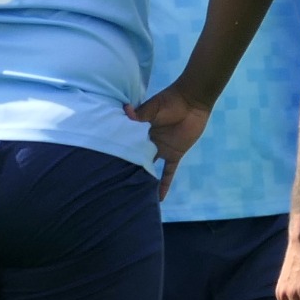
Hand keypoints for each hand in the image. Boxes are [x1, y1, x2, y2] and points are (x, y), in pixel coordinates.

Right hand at [126, 83, 210, 199]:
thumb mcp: (153, 107)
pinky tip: (159, 198)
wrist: (192, 101)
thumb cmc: (170, 101)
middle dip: (128, 169)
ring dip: (144, 179)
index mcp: (139, 130)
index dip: (119, 153)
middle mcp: (147, 142)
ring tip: (133, 196)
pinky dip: (164, 184)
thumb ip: (140, 114)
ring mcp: (161, 150)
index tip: (107, 166)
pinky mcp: (174, 154)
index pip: (127, 144)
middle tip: (115, 186)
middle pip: (136, 158)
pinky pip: (168, 172)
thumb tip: (125, 109)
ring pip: (150, 168)